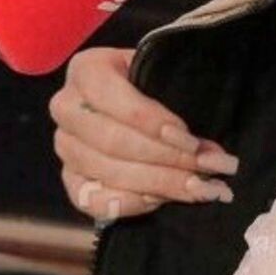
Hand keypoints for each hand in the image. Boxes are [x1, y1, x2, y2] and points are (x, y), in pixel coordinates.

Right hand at [50, 46, 238, 220]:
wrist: (132, 98)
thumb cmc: (151, 83)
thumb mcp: (162, 77)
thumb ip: (180, 103)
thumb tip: (210, 153)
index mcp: (87, 70)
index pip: (115, 100)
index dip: (153, 123)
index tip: (191, 140)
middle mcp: (67, 107)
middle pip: (113, 141)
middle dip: (167, 159)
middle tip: (208, 168)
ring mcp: (65, 145)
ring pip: (108, 172)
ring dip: (159, 184)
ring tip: (199, 188)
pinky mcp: (70, 178)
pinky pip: (92, 201)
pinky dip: (130, 204)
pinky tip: (161, 200)